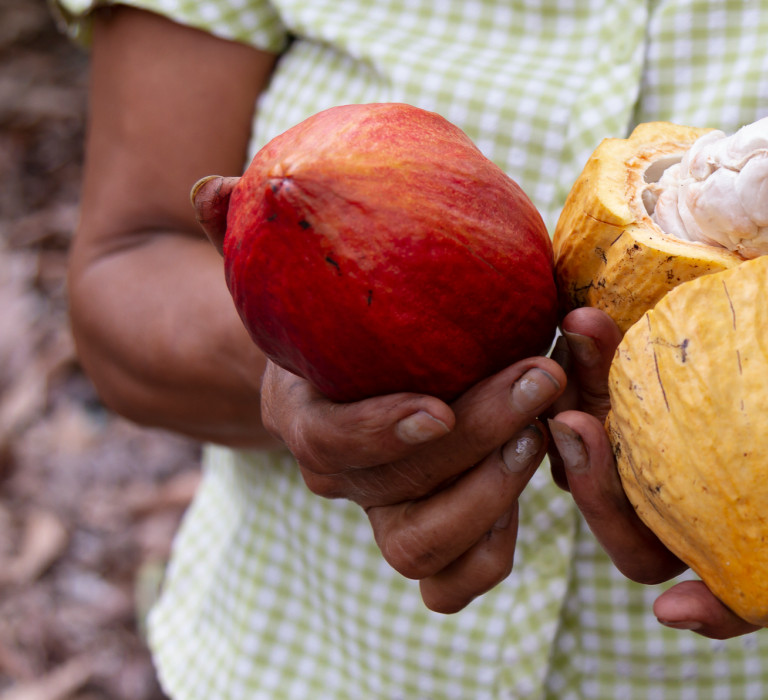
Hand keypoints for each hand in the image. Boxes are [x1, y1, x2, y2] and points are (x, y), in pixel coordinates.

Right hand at [194, 174, 567, 612]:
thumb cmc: (341, 310)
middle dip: (474, 438)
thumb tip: (213, 190)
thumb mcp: (299, 269)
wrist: (356, 373)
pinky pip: (455, 581)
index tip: (434, 406)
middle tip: (538, 377)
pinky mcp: (434, 539)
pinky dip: (495, 549)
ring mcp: (387, 514)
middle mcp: (345, 477)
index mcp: (305, 414)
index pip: (330, 440)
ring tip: (544, 426)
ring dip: (490, 496)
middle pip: (395, 490)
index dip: (379, 431)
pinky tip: (541, 476)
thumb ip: (253, 232)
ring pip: (423, 546)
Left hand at [547, 291, 767, 638]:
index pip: (738, 592)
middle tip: (581, 431)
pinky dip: (583, 364)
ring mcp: (659, 450)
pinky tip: (582, 318)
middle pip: (637, 538)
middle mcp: (700, 497)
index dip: (711, 612)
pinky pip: (594, 396)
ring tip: (581, 346)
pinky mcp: (635, 397)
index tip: (675, 608)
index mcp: (763, 521)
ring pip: (599, 467)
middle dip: (598, 497)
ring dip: (575, 418)